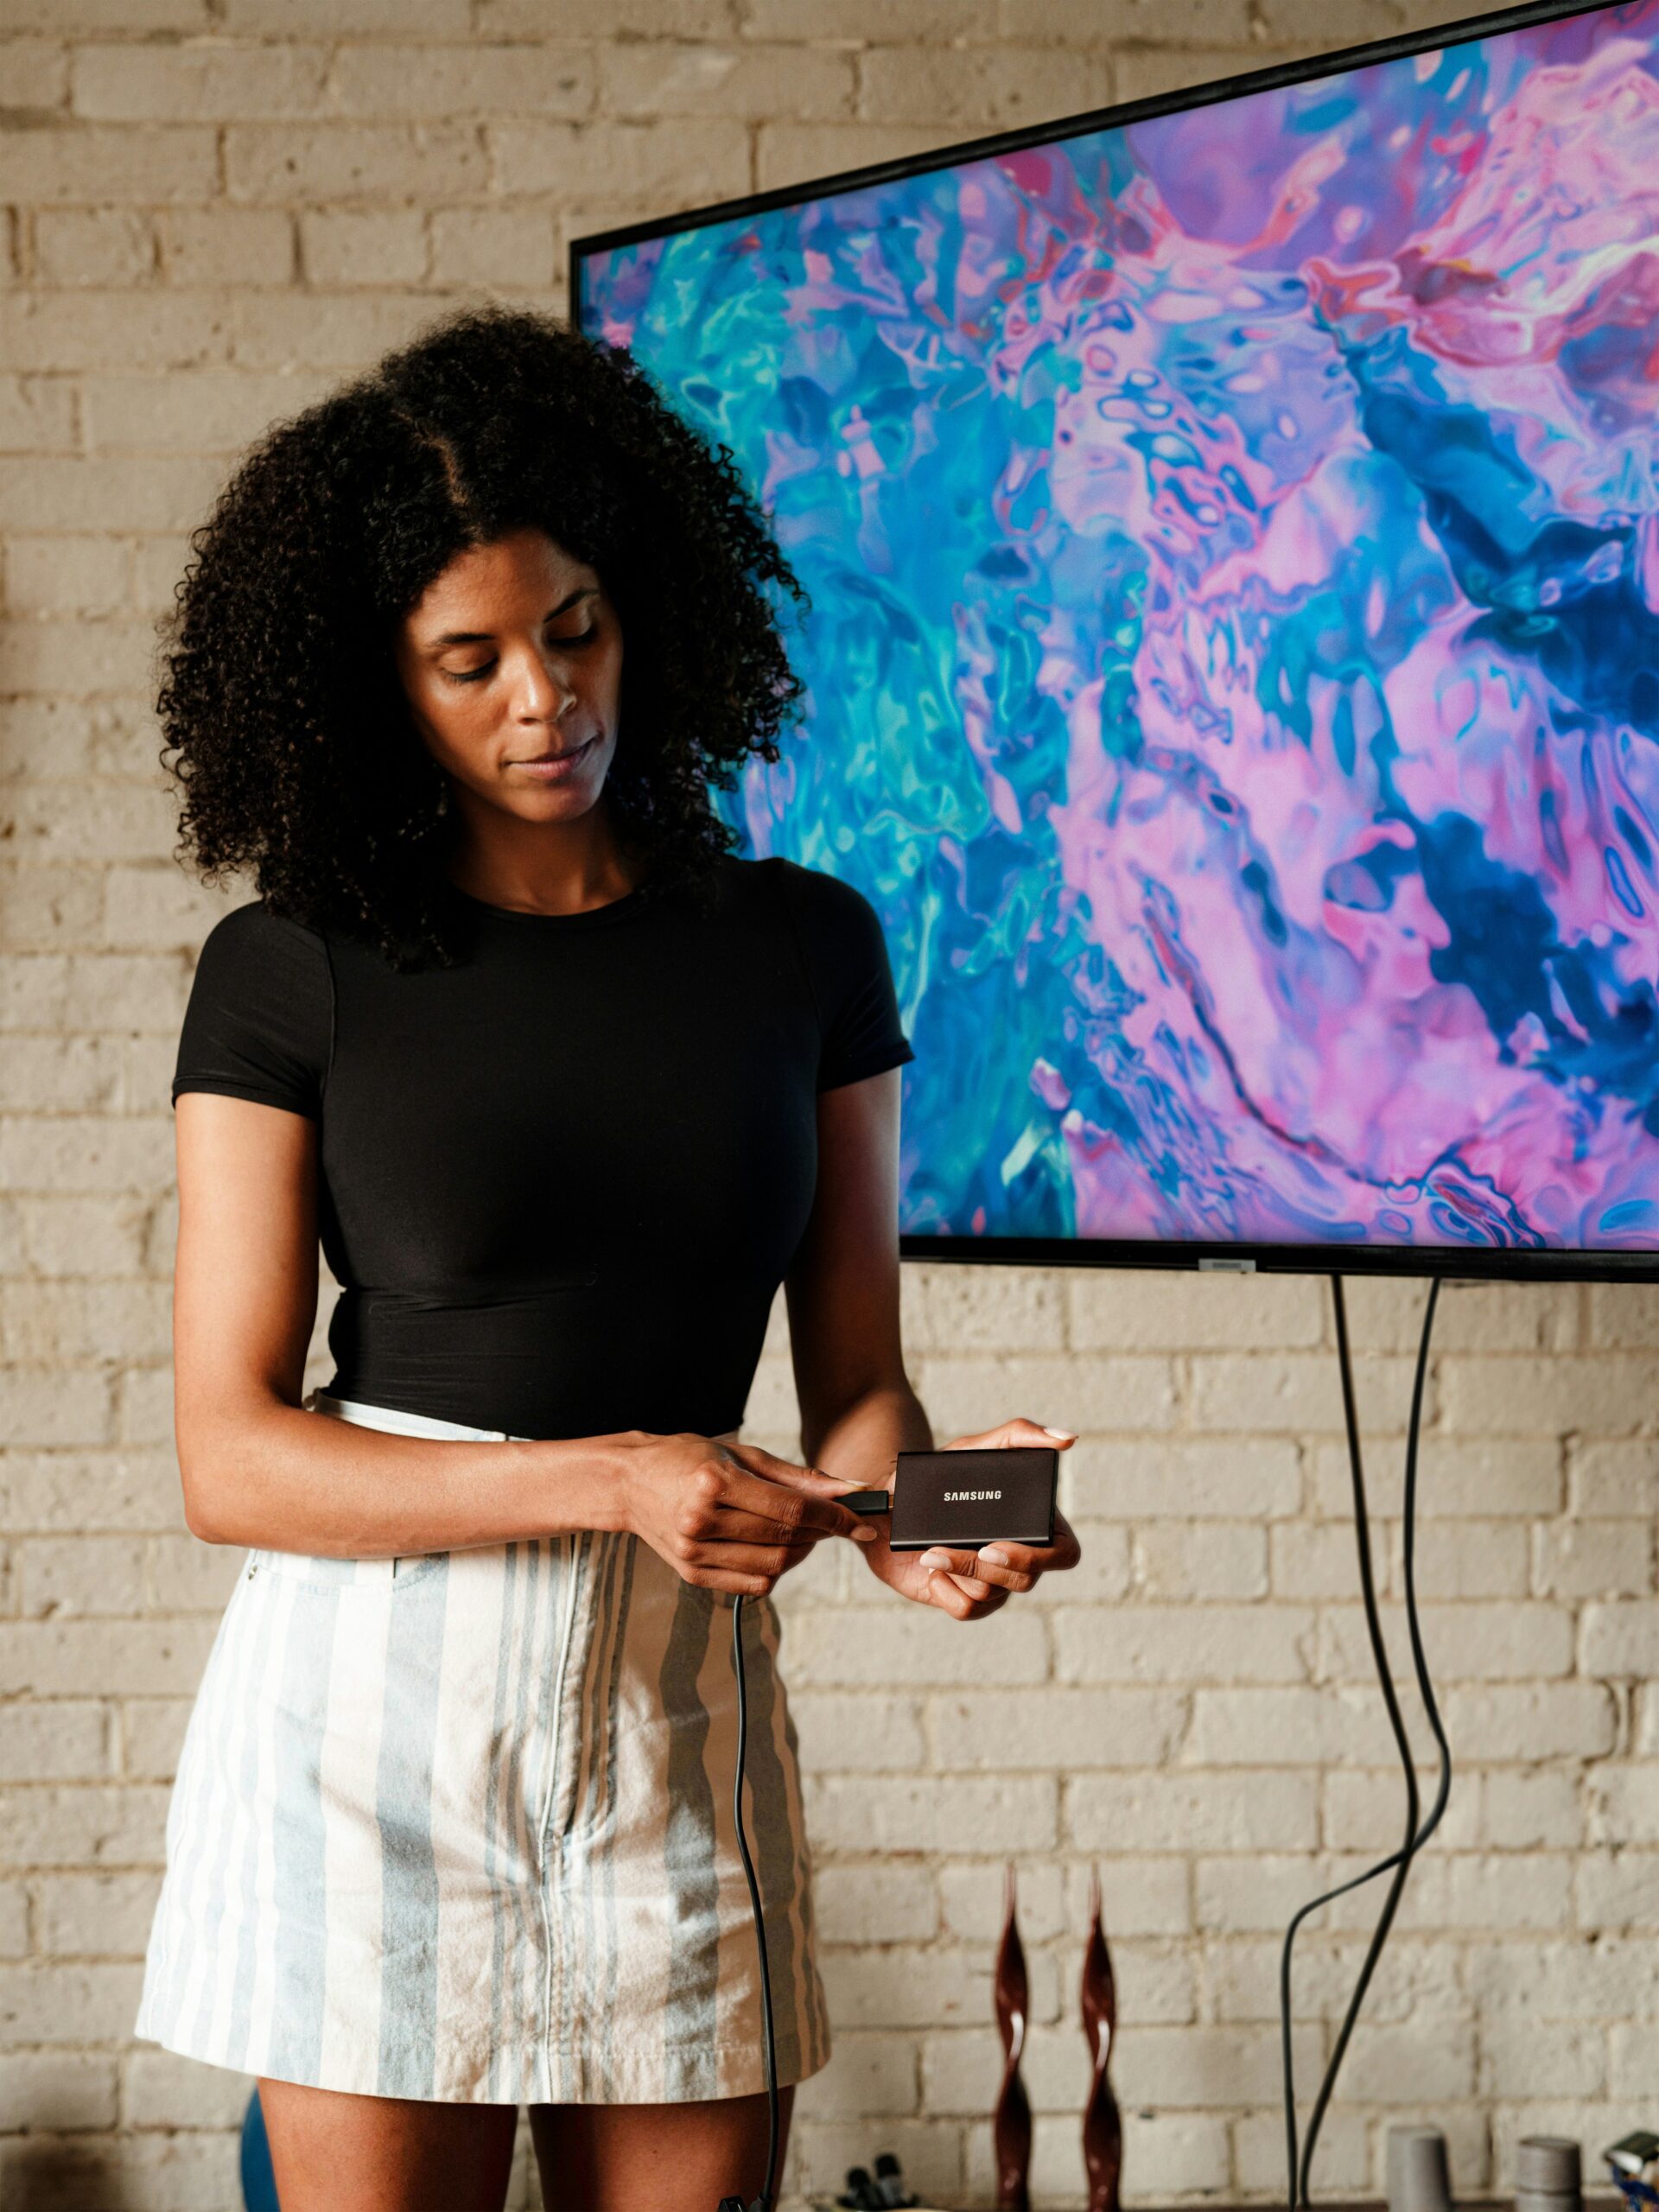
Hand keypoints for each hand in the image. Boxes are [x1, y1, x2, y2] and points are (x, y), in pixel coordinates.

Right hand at [613, 1430, 878, 1597]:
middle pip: (785, 1538)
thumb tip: (849, 1489)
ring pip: (774, 1565)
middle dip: (822, 1532)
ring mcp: (694, 1552)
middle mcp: (701, 1520)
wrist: (630, 1483)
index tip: (863, 1522)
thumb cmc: (688, 1459)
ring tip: (802, 1531)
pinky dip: (776, 1568)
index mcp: (714, 1483)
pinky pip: (753, 1583)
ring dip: (801, 1551)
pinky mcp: (692, 1574)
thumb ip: (798, 1476)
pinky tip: (773, 1546)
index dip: (836, 1518)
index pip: (792, 1509)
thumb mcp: (742, 1454)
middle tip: (835, 1520)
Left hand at [859, 1416, 1080, 1619]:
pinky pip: (968, 1610)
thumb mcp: (974, 1448)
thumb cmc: (940, 1473)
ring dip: (956, 1572)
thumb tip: (1068, 1438)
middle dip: (982, 1569)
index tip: (994, 1546)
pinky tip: (931, 1569)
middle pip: (1026, 1580)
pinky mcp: (966, 1598)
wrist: (891, 1501)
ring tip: (929, 1551)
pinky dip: (945, 1590)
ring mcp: (994, 1582)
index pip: (1065, 1553)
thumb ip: (1020, 1434)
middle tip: (944, 1550)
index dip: (1038, 1558)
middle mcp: (1020, 1557)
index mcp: (1033, 1524)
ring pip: (992, 1595)